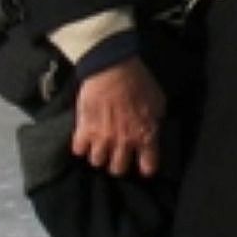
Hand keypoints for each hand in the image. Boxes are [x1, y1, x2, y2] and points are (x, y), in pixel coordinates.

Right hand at [72, 57, 165, 176]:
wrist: (112, 66)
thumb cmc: (138, 81)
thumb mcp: (157, 101)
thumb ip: (155, 120)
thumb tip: (154, 129)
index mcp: (145, 135)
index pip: (148, 167)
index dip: (145, 166)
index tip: (142, 163)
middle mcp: (124, 142)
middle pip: (118, 170)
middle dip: (118, 163)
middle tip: (117, 154)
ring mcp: (102, 137)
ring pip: (97, 162)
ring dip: (99, 155)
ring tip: (100, 146)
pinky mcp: (83, 129)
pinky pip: (78, 150)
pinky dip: (81, 146)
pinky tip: (85, 139)